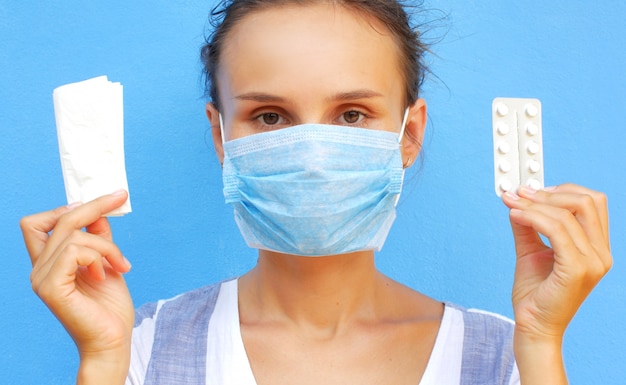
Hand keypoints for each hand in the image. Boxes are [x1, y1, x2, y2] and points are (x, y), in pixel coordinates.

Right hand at [20, 191, 133, 377]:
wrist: (113, 340)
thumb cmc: (110, 308)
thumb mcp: (107, 263)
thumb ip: (99, 238)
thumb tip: (100, 211)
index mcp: (50, 263)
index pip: (38, 223)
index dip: (65, 206)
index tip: (101, 200)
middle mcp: (40, 269)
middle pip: (61, 219)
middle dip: (94, 205)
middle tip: (120, 197)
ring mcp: (42, 278)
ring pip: (74, 235)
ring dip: (107, 246)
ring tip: (121, 266)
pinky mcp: (51, 287)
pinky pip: (74, 251)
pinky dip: (97, 257)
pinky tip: (104, 276)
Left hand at [502, 184, 610, 339]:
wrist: (532, 326)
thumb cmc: (535, 293)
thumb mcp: (530, 251)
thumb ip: (528, 226)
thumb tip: (517, 200)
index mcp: (596, 248)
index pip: (593, 203)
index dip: (563, 190)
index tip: (533, 190)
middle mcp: (600, 254)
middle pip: (587, 202)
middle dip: (549, 193)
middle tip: (519, 193)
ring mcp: (593, 262)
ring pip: (568, 214)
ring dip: (534, 204)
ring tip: (511, 203)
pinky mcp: (577, 269)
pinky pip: (557, 230)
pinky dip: (533, 217)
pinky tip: (514, 215)